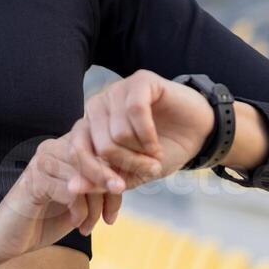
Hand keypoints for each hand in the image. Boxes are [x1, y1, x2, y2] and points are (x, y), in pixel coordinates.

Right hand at [0, 130, 126, 261]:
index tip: (126, 190)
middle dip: (110, 187)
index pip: (102, 148)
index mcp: (65, 147)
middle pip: (96, 159)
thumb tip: (130, 178)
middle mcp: (53, 147)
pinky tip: (78, 225)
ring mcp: (42, 162)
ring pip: (85, 176)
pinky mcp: (33, 181)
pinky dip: (79, 211)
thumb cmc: (45, 219)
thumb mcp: (80, 201)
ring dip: (94, 206)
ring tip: (92, 225)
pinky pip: (70, 192)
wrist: (8, 238)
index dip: (119, 168)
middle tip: (111, 214)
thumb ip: (99, 187)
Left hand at [81, 69, 216, 188]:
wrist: (196, 135)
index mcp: (88, 126)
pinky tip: (156, 142)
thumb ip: (101, 181)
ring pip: (119, 132)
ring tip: (154, 153)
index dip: (96, 174)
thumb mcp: (130, 175)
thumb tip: (72, 188)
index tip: (120, 188)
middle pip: (102, 145)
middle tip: (149, 168)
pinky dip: (148, 134)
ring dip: (142, 151)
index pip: (77, 151)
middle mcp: (97, 105)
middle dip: (128, 164)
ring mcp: (117, 90)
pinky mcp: (140, 81)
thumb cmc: (160, 153)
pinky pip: (136, 112)